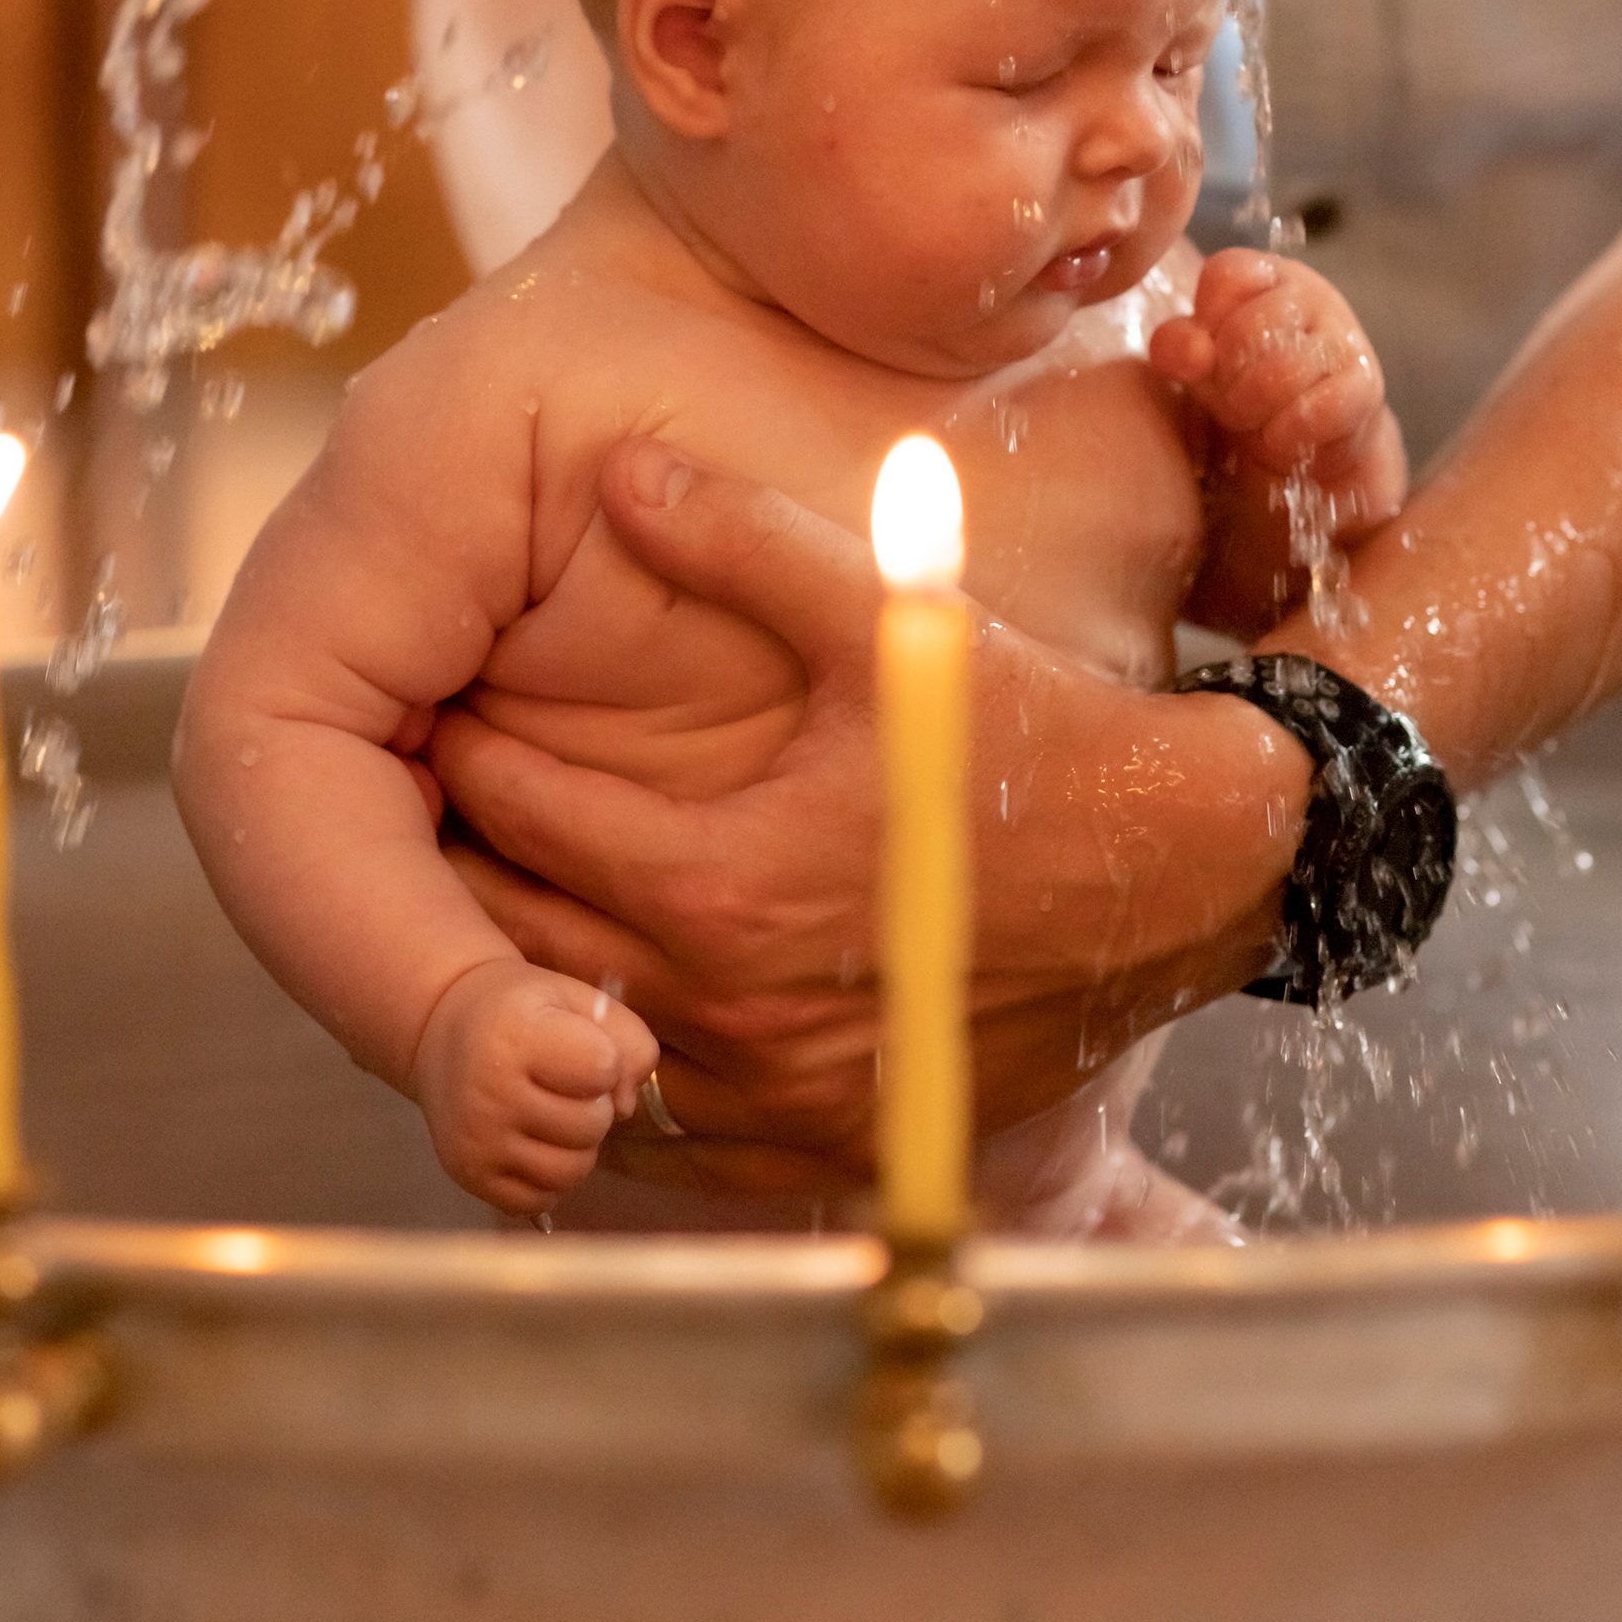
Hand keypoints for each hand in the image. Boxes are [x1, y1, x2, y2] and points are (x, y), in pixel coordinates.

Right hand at [408, 955, 659, 1214]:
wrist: (441, 1030)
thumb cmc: (523, 1012)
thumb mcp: (578, 1000)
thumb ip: (628, 1042)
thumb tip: (626, 1108)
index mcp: (517, 1036)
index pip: (603, 1067)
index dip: (605, 1059)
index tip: (577, 1046)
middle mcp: (489, 1092)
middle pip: (593, 1125)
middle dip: (594, 1106)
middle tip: (564, 1085)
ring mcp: (477, 1139)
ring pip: (571, 1172)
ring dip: (577, 1148)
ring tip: (553, 1116)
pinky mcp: (469, 1175)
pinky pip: (539, 1201)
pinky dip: (549, 1179)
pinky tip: (534, 1143)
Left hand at [423, 443, 1302, 1190]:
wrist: (1196, 879)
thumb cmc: (1044, 737)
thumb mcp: (893, 622)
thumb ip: (743, 541)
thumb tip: (621, 468)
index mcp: (722, 885)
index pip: (521, 816)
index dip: (466, 753)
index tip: (436, 708)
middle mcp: (731, 1013)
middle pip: (517, 941)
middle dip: (460, 865)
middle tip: (425, 802)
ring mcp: (778, 1101)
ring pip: (576, 1043)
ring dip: (519, 972)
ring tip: (483, 896)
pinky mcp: (825, 1154)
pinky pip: (662, 1139)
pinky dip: (607, 1076)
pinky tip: (590, 1012)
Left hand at [1150, 247, 1407, 538]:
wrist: (1306, 440)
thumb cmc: (1245, 386)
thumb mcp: (1201, 365)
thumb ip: (1180, 348)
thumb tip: (1193, 353)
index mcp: (1262, 275)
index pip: (1226, 274)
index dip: (1207, 322)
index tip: (1206, 358)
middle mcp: (1308, 294)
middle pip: (1249, 329)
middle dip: (1227, 381)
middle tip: (1229, 403)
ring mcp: (1343, 334)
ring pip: (1283, 370)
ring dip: (1255, 410)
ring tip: (1254, 424)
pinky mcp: (1366, 382)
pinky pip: (1322, 408)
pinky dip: (1289, 434)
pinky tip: (1280, 440)